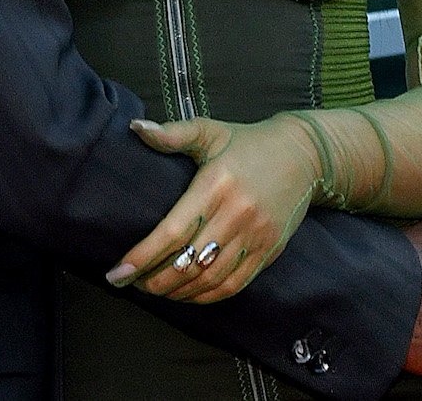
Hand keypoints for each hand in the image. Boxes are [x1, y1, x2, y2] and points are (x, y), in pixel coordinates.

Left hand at [105, 115, 322, 303]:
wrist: (304, 155)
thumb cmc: (247, 142)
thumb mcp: (210, 130)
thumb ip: (172, 133)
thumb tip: (135, 126)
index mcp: (216, 183)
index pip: (172, 231)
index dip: (142, 257)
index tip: (116, 273)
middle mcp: (236, 213)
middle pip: (188, 261)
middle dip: (154, 280)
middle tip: (133, 284)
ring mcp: (256, 235)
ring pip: (210, 278)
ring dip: (178, 292)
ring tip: (155, 290)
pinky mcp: (269, 250)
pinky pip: (235, 284)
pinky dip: (207, 296)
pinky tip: (188, 294)